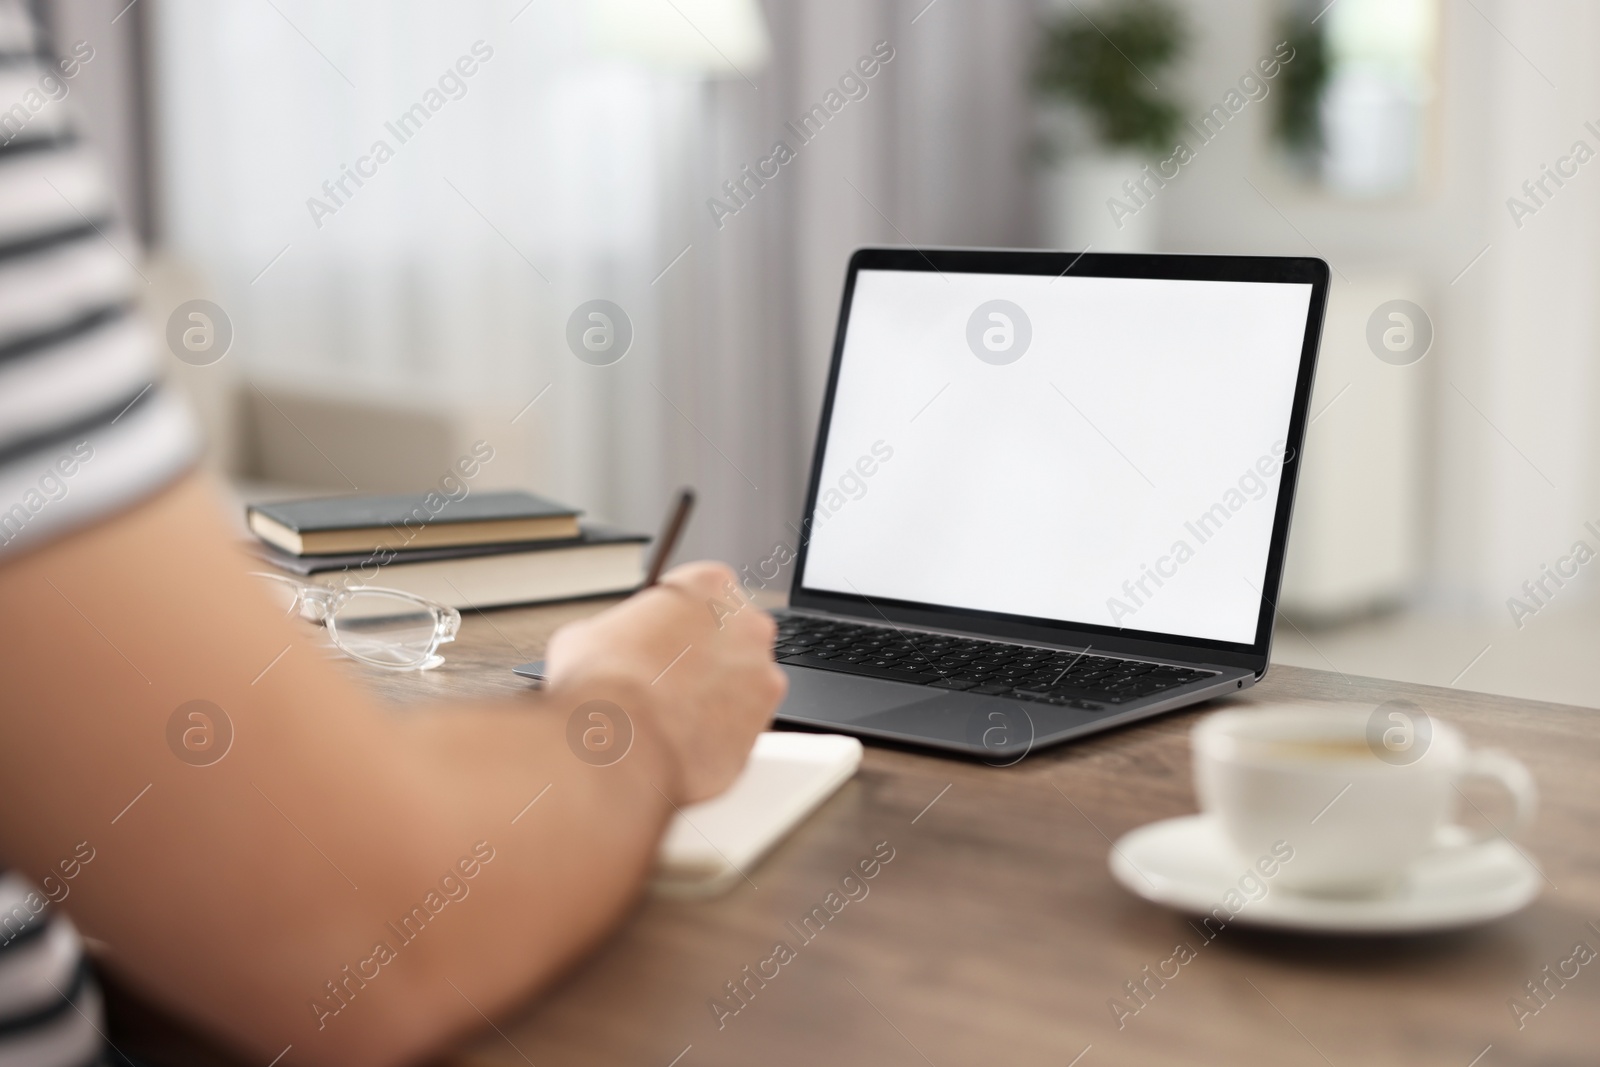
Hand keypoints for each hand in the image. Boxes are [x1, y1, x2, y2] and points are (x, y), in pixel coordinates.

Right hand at [541, 561, 785, 802]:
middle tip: (668, 678)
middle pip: (730, 635)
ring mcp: (762, 675)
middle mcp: (748, 624)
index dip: (678, 620)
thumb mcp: (587, 634)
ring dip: (714, 694)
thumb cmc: (603, 684)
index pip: (703, 593)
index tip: (665, 638)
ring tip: (672, 713)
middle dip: (703, 656)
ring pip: (740, 682)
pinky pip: (742, 723)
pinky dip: (719, 731)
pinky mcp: (765, 723)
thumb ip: (616, 631)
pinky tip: (685, 737)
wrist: (616, 745)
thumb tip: (608, 647)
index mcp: (710, 585)